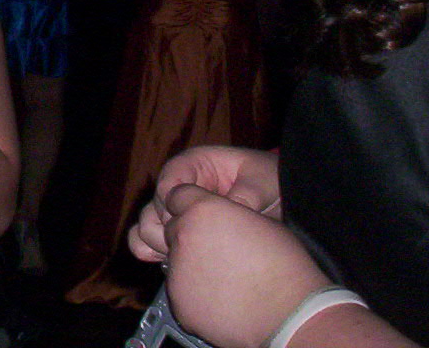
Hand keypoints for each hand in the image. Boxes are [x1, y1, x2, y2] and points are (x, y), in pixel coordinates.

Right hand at [130, 145, 281, 262]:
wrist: (281, 198)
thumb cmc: (269, 180)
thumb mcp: (263, 181)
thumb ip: (246, 196)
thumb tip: (232, 213)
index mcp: (193, 165)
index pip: (167, 185)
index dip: (176, 207)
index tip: (196, 222)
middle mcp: (178, 187)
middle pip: (153, 209)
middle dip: (172, 229)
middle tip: (202, 244)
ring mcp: (176, 210)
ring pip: (147, 227)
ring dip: (162, 244)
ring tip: (190, 256)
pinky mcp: (180, 232)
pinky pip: (150, 242)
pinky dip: (155, 254)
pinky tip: (173, 263)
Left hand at [159, 184, 334, 347]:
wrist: (292, 314)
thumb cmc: (284, 266)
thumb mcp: (257, 222)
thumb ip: (225, 212)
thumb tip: (213, 217)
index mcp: (203, 210)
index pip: (176, 196)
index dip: (190, 207)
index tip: (201, 218)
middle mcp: (184, 235)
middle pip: (173, 228)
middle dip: (189, 237)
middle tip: (217, 253)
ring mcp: (178, 268)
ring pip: (175, 260)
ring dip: (191, 266)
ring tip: (223, 278)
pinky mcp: (179, 300)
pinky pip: (181, 290)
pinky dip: (195, 293)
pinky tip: (221, 297)